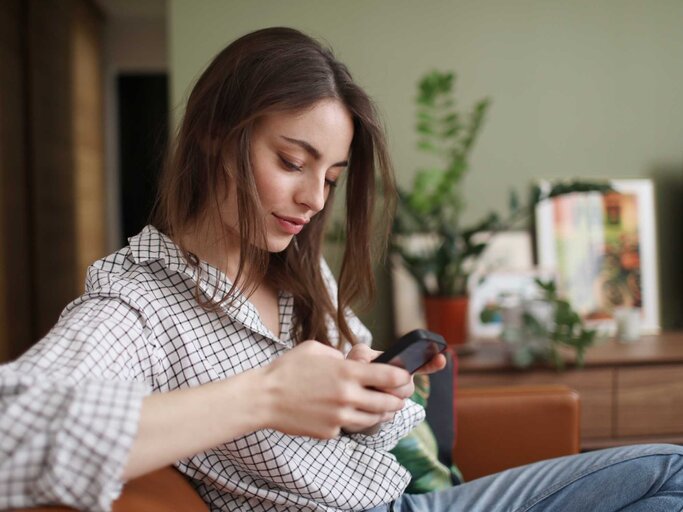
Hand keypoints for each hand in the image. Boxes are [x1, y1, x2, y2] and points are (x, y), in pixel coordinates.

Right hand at [260, 341, 410, 438]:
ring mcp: (340, 416)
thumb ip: (338, 356)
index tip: (404, 377)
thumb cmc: (287, 369)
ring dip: (380, 413)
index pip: (389, 376)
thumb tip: (349, 362)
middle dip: (396, 400)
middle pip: (387, 402)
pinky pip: (349, 426)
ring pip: (373, 419)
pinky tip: (344, 414)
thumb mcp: (315, 350)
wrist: (264, 398)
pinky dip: (351, 421)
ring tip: (380, 408)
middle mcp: (348, 396)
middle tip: (398, 398)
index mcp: (346, 372)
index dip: (401, 377)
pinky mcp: (330, 432)